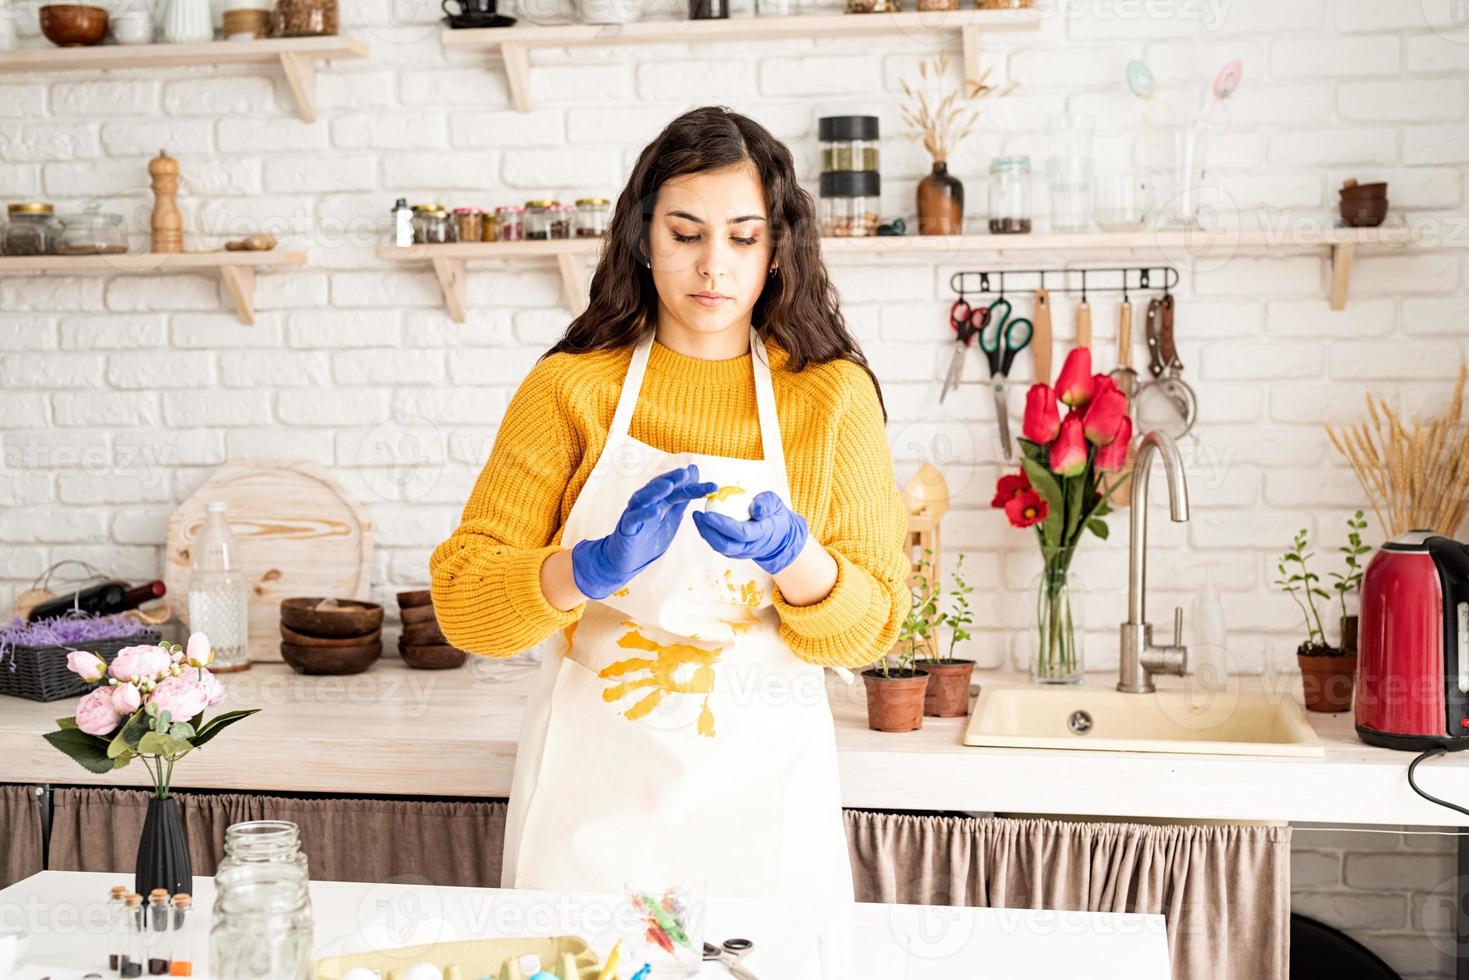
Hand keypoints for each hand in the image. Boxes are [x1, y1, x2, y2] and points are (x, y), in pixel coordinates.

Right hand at [570, 464, 716, 599]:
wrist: (628, 559)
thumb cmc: (650, 536)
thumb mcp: (672, 516)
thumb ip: (682, 498)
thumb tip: (695, 474)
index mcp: (660, 501)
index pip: (678, 490)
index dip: (694, 487)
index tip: (712, 486)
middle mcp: (647, 503)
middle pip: (659, 487)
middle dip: (672, 479)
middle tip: (685, 474)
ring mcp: (635, 513)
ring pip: (643, 497)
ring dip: (655, 490)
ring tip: (668, 485)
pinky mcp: (626, 527)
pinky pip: (634, 518)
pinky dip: (644, 513)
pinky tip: (655, 510)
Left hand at [691, 491, 808, 574]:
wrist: (778, 536)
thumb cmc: (774, 515)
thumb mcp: (775, 503)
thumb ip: (766, 504)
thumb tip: (755, 508)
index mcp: (761, 534)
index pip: (741, 533)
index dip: (723, 525)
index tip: (709, 514)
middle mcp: (750, 547)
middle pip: (725, 545)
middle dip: (708, 531)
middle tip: (698, 514)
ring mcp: (741, 552)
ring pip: (719, 547)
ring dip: (705, 533)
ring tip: (697, 515)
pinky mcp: (734, 552)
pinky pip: (718, 545)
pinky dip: (708, 534)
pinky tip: (702, 521)